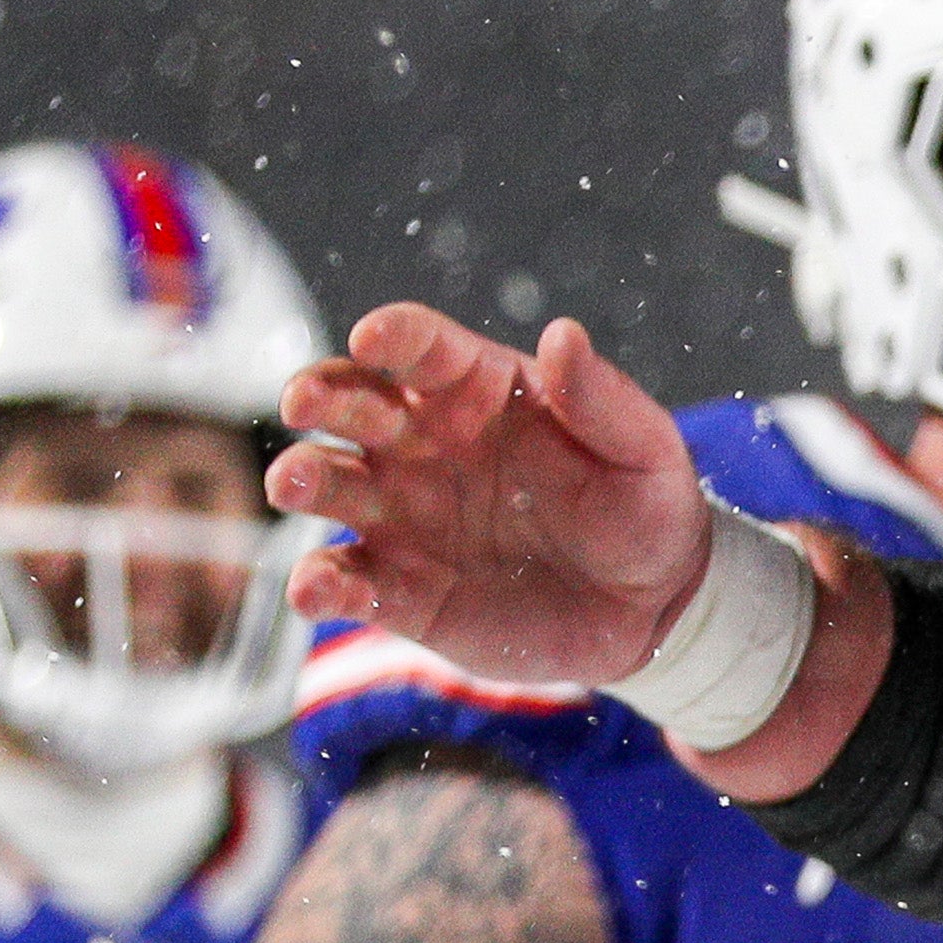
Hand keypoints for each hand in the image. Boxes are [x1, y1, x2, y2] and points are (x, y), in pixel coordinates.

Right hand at [273, 305, 714, 686]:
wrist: (652, 608)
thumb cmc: (646, 508)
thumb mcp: (644, 450)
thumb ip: (601, 398)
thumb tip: (563, 334)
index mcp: (479, 393)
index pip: (424, 349)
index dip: (395, 335)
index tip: (374, 335)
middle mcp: (425, 446)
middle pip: (352, 404)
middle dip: (319, 394)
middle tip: (303, 402)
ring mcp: (405, 517)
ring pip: (331, 486)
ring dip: (302, 479)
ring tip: (291, 484)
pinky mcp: (402, 591)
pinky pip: (347, 583)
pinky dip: (320, 584)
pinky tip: (316, 589)